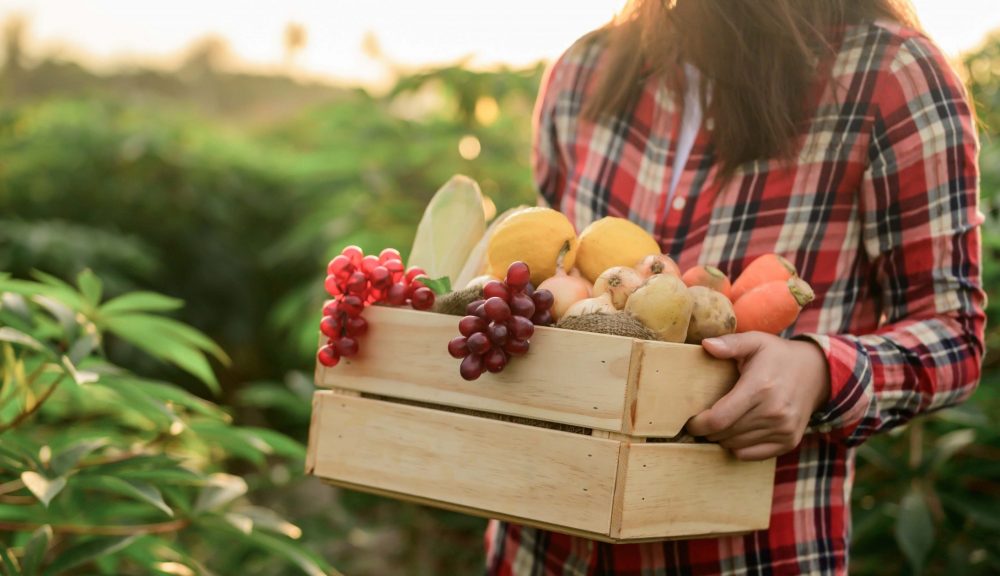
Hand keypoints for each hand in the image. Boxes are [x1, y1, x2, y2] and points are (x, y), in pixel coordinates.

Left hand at [685, 332, 830, 460]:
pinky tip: (737, 431)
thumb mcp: (756, 341)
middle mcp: (773, 412)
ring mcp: (783, 429)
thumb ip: (730, 343)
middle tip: (703, 420)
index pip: (719, 418)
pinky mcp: (789, 441)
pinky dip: (738, 447)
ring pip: (735, 445)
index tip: (691, 421)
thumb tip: (706, 344)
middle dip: (708, 430)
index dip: (699, 424)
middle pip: (725, 434)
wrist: (817, 373)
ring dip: (722, 438)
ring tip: (720, 423)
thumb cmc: (778, 356)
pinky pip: (750, 454)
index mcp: (760, 388)